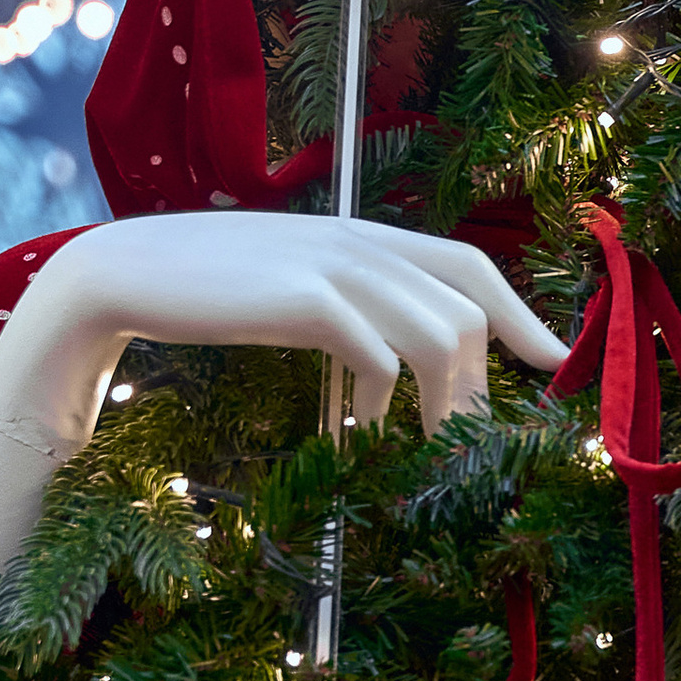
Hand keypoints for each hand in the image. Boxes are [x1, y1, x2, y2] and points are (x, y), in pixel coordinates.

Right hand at [0, 213, 567, 468]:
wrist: (125, 275)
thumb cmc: (215, 290)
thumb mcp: (299, 286)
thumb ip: (355, 301)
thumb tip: (402, 356)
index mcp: (364, 235)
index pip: (466, 263)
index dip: (520, 312)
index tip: (555, 362)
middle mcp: (360, 240)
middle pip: (466, 309)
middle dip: (480, 383)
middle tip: (466, 441)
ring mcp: (333, 265)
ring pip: (439, 332)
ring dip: (443, 402)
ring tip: (424, 445)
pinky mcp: (302, 297)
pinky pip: (378, 353)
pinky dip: (380, 400)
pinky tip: (357, 430)